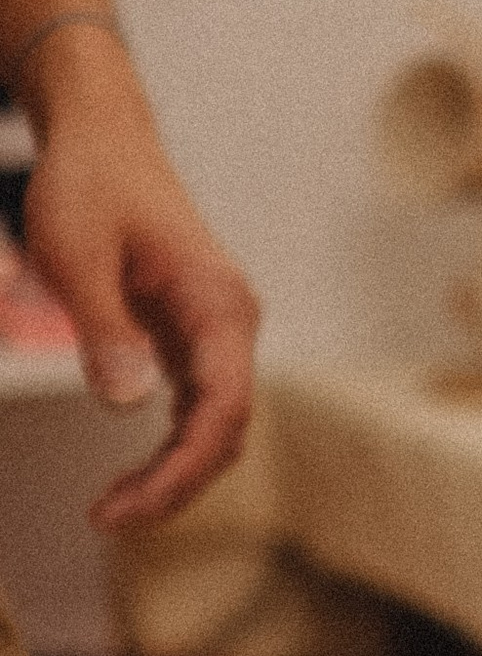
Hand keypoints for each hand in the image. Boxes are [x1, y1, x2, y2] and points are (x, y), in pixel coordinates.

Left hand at [18, 50, 257, 526]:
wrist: (101, 137)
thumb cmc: (89, 184)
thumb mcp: (77, 251)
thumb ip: (104, 328)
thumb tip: (128, 404)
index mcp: (217, 304)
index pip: (223, 409)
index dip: (180, 470)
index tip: (124, 507)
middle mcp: (231, 323)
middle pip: (224, 430)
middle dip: (174, 485)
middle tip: (106, 517)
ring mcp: (216, 332)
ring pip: (214, 426)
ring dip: (172, 473)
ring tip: (112, 507)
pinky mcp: (193, 336)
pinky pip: (197, 407)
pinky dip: (169, 447)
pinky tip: (132, 472)